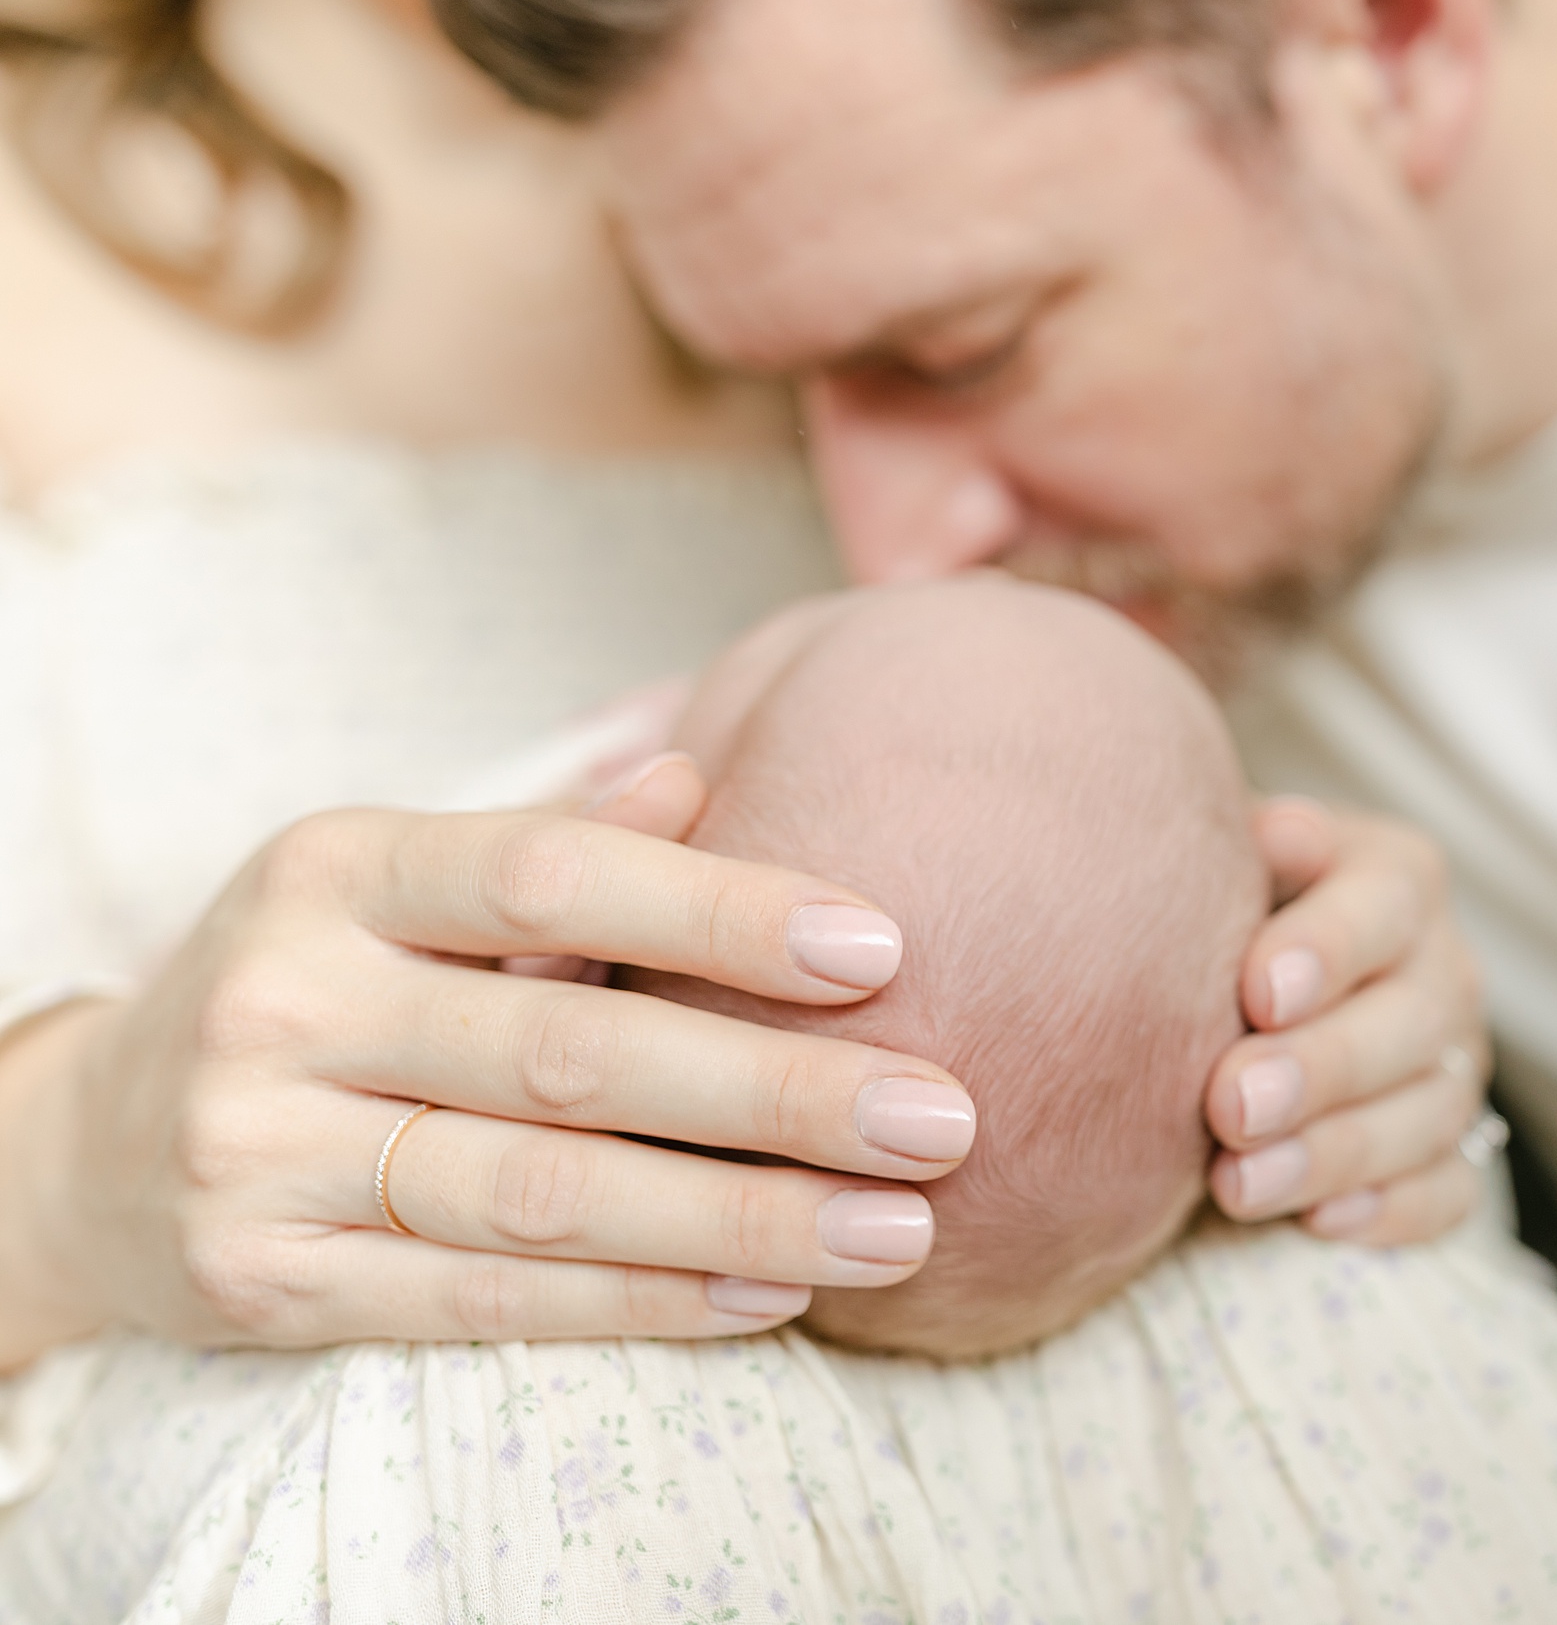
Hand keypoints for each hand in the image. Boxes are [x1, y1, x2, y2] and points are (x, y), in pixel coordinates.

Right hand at [0, 754, 973, 1359]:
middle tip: (943, 1115)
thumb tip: (695, 775)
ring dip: (741, 1217)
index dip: (720, 910)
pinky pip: (484, 1301)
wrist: (94, 1147)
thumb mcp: (397, 883)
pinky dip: (640, 1302)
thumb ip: (544, 843)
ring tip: (898, 1229)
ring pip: (541, 1194)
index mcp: (338, 869)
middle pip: (570, 1053)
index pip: (548, 877)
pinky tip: (772, 1295)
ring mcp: (260, 1152)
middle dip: (776, 1090)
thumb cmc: (319, 982)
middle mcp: (287, 1001)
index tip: (881, 945)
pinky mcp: (264, 1285)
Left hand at [1205, 799, 1491, 1244]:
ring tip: (1237, 1186)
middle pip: (1412, 1019)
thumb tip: (1272, 836)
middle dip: (1320, 1069)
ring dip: (1333, 1154)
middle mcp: (1440, 966)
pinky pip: (1449, 1191)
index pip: (1386, 900)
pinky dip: (1390, 1210)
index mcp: (1394, 876)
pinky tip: (1317, 1223)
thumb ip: (1233, 847)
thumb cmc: (1209, 917)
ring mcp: (1453, 1065)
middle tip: (1232, 1107)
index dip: (1327, 947)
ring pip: (1429, 1114)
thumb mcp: (1215, 863)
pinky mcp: (1450, 1150)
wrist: (1219, 996)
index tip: (1256, 992)